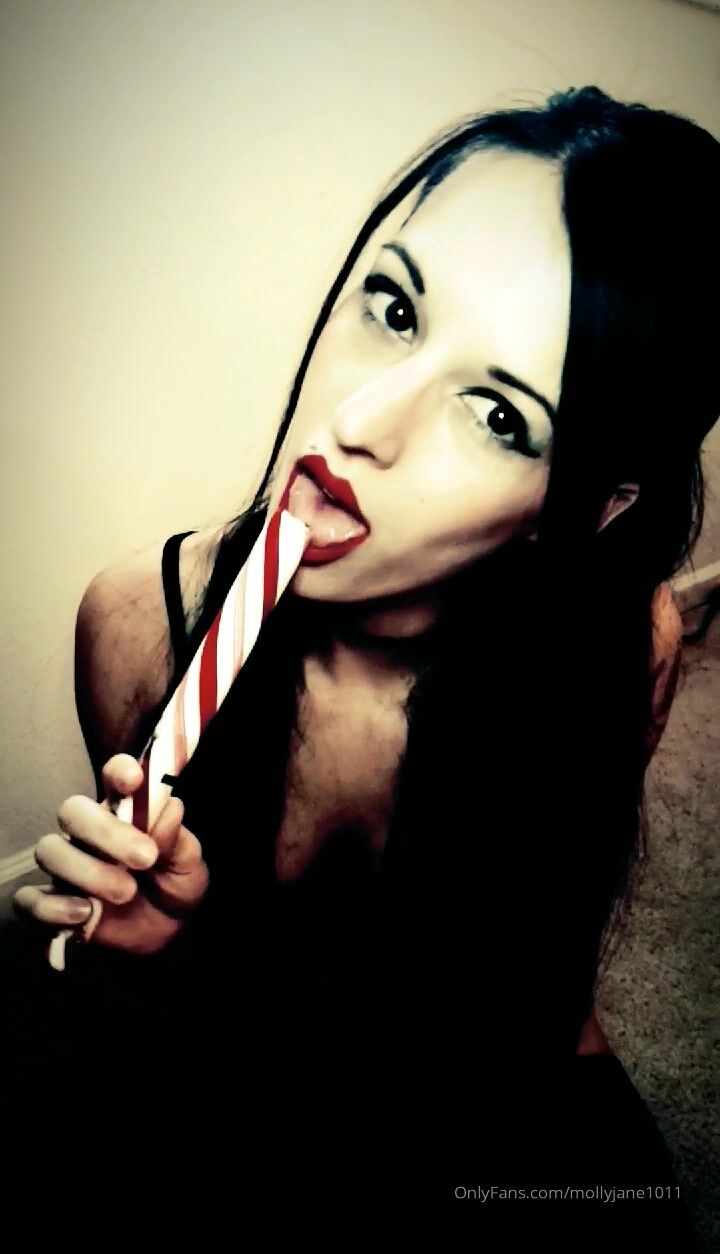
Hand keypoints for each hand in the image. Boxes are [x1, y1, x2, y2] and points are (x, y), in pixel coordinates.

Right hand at [13, 754, 208, 954]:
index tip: (134, 779)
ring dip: (87, 871)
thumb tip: (171, 808)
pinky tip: (84, 914)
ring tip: (126, 893)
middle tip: (145, 858)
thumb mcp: (188, 864)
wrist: (168, 931)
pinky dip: (52, 907)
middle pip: (73, 811)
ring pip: (50, 851)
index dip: (119, 771)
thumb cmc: (176, 884)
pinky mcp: (53, 903)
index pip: (113, 777)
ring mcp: (67, 867)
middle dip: (104, 831)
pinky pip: (30, 899)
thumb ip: (177, 840)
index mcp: (124, 811)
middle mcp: (89, 833)